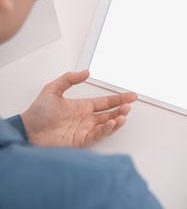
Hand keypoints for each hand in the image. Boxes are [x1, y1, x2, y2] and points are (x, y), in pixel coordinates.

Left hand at [21, 70, 136, 147]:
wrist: (28, 130)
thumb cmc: (38, 112)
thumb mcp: (53, 89)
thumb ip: (69, 79)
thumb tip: (86, 72)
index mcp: (83, 107)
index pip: (106, 102)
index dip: (119, 99)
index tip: (131, 96)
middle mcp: (87, 119)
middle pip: (110, 114)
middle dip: (121, 109)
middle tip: (128, 106)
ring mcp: (85, 130)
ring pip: (107, 125)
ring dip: (117, 120)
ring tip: (123, 115)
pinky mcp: (82, 141)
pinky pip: (98, 135)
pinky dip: (107, 130)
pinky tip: (112, 123)